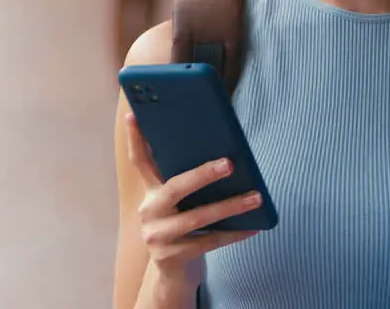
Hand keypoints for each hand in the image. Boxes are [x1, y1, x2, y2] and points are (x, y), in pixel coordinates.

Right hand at [123, 112, 259, 281]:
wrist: (173, 277)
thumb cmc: (184, 232)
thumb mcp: (179, 207)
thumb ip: (188, 186)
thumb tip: (227, 160)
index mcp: (150, 194)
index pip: (139, 161)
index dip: (135, 138)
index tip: (134, 114)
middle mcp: (149, 212)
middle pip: (175, 187)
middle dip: (203, 174)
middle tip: (229, 163)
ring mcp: (157, 237)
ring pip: (197, 217)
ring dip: (230, 206)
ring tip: (255, 197)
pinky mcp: (171, 257)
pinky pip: (209, 241)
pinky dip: (233, 234)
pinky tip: (253, 226)